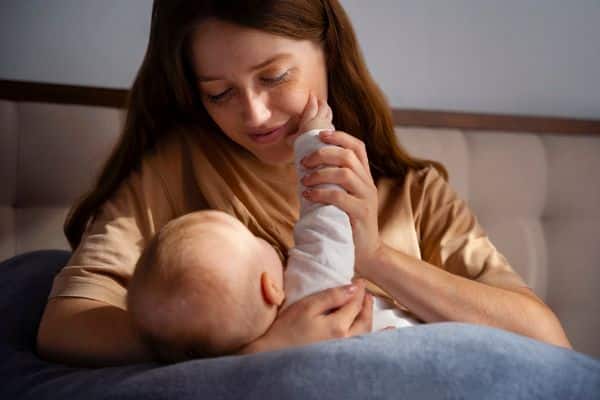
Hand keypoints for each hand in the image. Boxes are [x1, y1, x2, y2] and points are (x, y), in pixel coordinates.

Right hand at [245, 279, 372, 352]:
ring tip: (368, 306)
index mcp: (338, 325)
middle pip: (364, 318)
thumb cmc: (286, 330)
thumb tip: (353, 288)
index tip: (359, 280)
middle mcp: (346, 340)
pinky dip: (377, 340)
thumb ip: (331, 297)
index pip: (355, 303)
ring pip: (366, 332)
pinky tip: (386, 335)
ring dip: (369, 317)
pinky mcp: (339, 357)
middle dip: (366, 303)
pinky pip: (363, 347)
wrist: (273, 356)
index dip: (358, 290)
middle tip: (364, 292)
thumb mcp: (307, 307)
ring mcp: (344, 351)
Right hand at [286, 93, 334, 144]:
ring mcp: (327, 126)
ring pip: (329, 113)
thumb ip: (290, 137)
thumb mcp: (293, 142)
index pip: (311, 105)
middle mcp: (319, 120)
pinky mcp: (333, 132)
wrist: (316, 154)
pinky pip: (331, 123)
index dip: (312, 99)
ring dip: (326, 109)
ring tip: (325, 108)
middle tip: (319, 99)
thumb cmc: (303, 148)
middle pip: (323, 107)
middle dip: (321, 102)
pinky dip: (329, 120)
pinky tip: (328, 122)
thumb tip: (287, 138)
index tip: (312, 94)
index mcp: (308, 120)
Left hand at [299, 129, 383, 273]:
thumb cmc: (348, 225)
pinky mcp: (361, 213)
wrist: (367, 254)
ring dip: (319, 173)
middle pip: (348, 156)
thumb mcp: (344, 199)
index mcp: (365, 177)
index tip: (319, 135)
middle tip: (304, 163)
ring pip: (344, 173)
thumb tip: (306, 168)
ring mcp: (366, 198)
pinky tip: (308, 195)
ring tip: (304, 180)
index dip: (339, 137)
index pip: (357, 146)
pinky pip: (340, 196)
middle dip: (323, 154)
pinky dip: (321, 193)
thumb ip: (334, 183)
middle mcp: (368, 184)